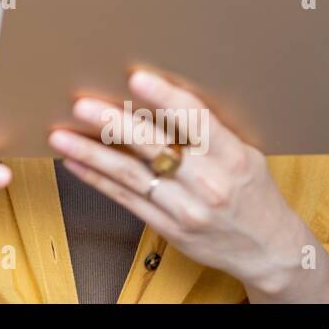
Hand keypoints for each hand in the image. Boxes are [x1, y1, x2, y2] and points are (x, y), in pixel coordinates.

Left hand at [47, 68, 308, 293]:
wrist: (267, 250)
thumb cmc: (252, 192)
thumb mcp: (245, 155)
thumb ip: (211, 130)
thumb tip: (166, 93)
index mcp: (232, 158)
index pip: (196, 121)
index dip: (166, 98)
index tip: (138, 78)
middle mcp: (208, 183)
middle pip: (154, 147)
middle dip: (114, 124)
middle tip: (83, 104)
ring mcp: (184, 208)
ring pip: (130, 174)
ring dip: (91, 152)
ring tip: (61, 134)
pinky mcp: (168, 227)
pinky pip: (125, 198)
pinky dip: (96, 179)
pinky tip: (74, 162)